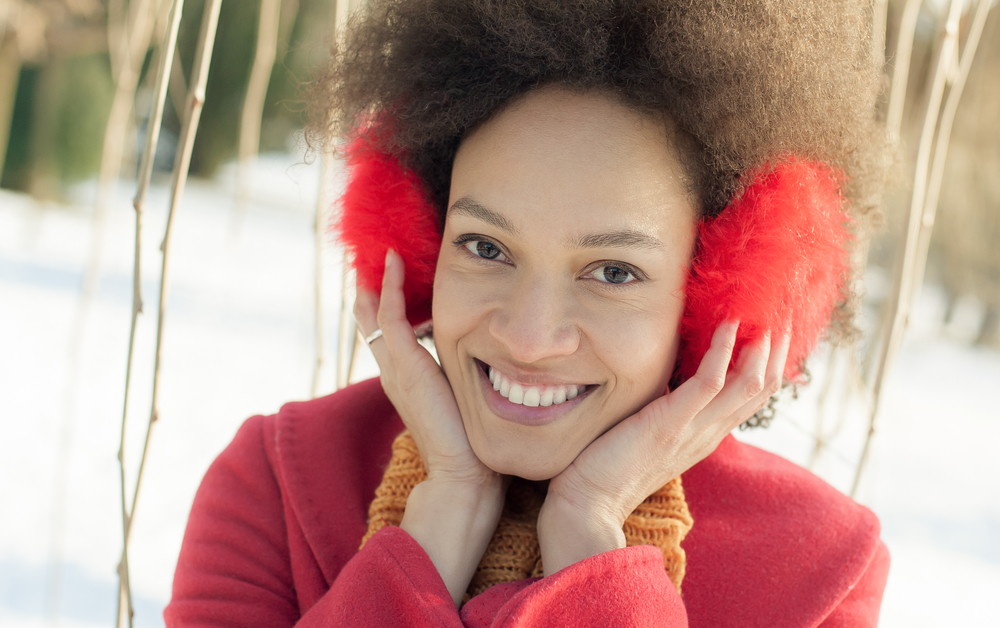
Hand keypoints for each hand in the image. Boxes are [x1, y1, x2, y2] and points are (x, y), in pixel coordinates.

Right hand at [354, 249, 505, 604]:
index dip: (393, 298)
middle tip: (382, 250)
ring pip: (375, 313)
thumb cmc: (476, 449)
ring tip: (383, 248)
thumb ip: (476, 381)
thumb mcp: (472, 403)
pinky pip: (389, 317)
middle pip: (374, 316)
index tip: (403, 269)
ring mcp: (397, 369)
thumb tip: (509, 363)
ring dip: (378, 279)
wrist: (466, 481)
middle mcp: (397, 371)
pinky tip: (396, 262)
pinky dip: (390, 287)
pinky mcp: (406, 368)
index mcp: (412, 379)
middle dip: (377, 283)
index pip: (392, 329)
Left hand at [537, 321, 790, 574]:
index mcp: (704, 436)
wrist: (588, 503)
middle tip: (781, 314)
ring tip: (762, 314)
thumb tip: (663, 375)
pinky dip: (723, 350)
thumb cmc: (606, 464)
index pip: (752, 397)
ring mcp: (693, 430)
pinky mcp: (671, 423)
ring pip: (749, 384)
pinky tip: (727, 324)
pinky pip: (710, 382)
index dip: (768, 363)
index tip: (770, 330)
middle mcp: (708, 433)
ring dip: (760, 347)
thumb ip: (665, 409)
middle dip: (777, 350)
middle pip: (762, 389)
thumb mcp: (648, 431)